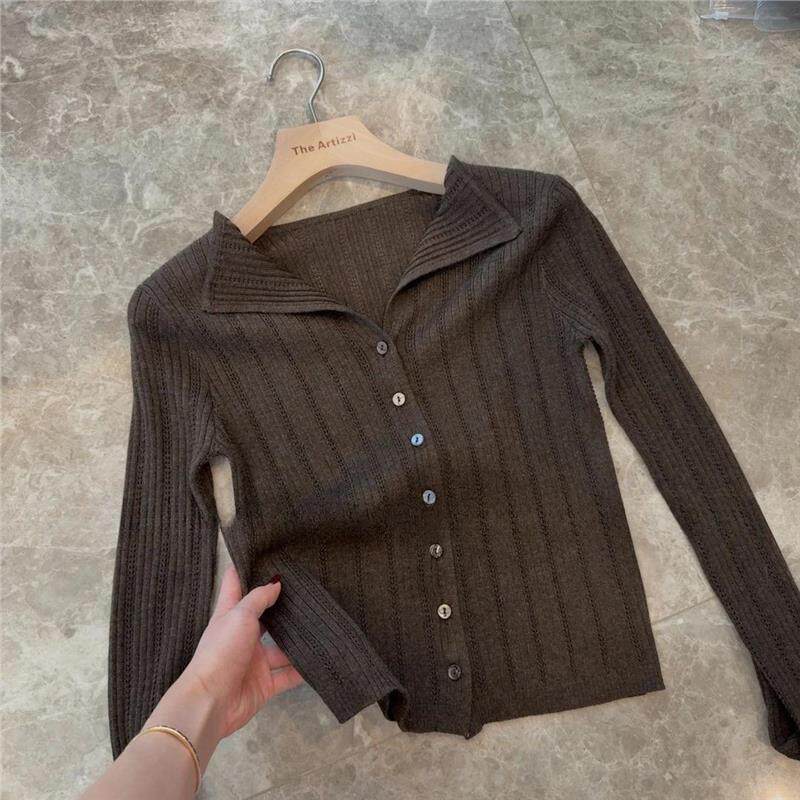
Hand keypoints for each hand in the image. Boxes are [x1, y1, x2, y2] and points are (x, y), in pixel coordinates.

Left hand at [179, 564, 304, 739]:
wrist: (211, 703)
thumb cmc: (221, 652)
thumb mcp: (239, 616)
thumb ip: (258, 598)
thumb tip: (276, 582)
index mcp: (229, 616)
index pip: (236, 585)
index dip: (247, 568)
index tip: (265, 552)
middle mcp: (242, 636)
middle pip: (264, 616)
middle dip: (282, 606)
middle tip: (308, 589)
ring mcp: (254, 661)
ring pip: (281, 647)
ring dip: (298, 641)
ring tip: (323, 625)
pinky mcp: (264, 684)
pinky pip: (288, 675)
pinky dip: (302, 670)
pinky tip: (321, 659)